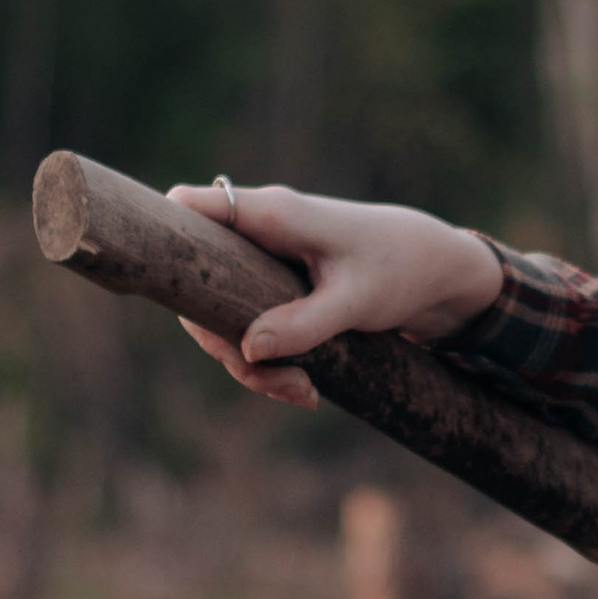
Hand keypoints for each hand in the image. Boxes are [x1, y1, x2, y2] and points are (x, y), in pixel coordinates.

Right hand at [165, 182, 502, 404]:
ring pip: (221, 315)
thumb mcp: (357, 301)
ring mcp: (263, 261)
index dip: (160, 235)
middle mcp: (259, 232)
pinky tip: (305, 390)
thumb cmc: (400, 270)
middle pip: (196, 284)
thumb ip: (304, 323)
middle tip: (270, 379)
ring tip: (303, 394)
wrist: (437, 270)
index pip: (189, 204)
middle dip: (221, 341)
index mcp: (273, 214)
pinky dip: (268, 362)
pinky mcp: (274, 287)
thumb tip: (248, 350)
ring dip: (251, 363)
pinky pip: (247, 326)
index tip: (162, 288)